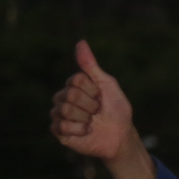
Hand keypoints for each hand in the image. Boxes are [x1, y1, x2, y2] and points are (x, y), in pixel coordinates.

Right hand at [50, 41, 136, 161]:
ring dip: (85, 118)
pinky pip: (61, 126)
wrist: (120, 136)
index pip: (76, 80)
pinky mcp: (58, 131)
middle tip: (98, 111)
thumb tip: (80, 42)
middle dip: (90, 105)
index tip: (101, 97)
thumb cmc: (116, 110)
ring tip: (92, 122)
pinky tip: (87, 132)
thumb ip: (91, 65)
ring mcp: (59, 114)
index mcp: (74, 85)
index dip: (94, 90)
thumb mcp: (107, 85)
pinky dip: (80, 130)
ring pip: (65, 109)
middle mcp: (63, 97)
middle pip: (70, 95)